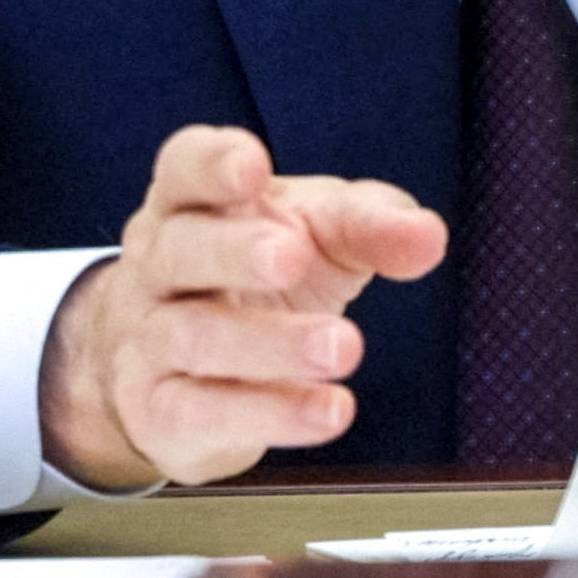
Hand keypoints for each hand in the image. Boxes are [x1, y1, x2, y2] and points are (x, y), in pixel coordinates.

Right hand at [39, 125, 448, 488]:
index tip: (252, 166)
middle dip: (235, 252)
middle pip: (181, 249)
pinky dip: (270, 414)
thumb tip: (427, 236)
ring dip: (272, 343)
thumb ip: (371, 224)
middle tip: (292, 257)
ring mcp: (150, 340)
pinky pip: (203, 413)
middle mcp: (157, 264)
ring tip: (344, 347)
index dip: (211, 163)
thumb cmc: (258, 275)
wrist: (186, 372)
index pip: (184, 167)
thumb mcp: (320, 233)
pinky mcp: (160, 412)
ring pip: (195, 337)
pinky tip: (329, 410)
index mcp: (191, 201)